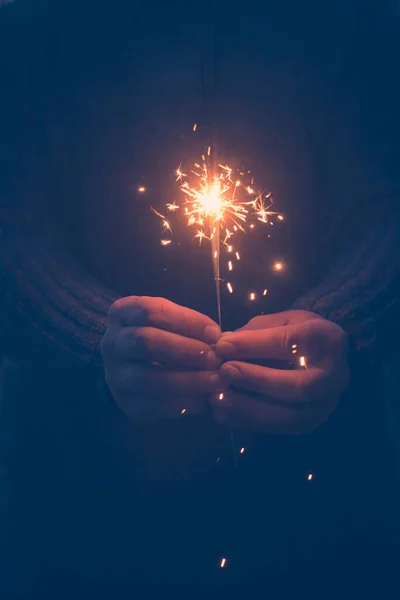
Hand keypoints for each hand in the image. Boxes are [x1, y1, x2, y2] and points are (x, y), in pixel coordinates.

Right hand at [101, 296, 222, 421]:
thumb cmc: (164, 336)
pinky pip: (154, 405)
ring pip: (147, 378)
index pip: (151, 311)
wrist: (139, 368)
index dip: (186, 321)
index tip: (215, 333)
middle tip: (217, 358)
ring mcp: (114, 375)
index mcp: (122, 313)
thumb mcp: (171, 321)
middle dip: (186, 350)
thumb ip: (191, 326)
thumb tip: (221, 340)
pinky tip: (207, 399)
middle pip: (145, 342)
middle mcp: (112, 343)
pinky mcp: (126, 403)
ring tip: (217, 380)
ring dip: (188, 380)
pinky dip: (184, 403)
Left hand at [210, 310, 349, 434]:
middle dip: (255, 380)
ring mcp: (325, 404)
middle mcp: (333, 375)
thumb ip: (255, 331)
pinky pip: (278, 429)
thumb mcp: (282, 320)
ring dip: (249, 408)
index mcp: (328, 339)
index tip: (222, 345)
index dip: (253, 345)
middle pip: (296, 386)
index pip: (289, 343)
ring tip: (218, 397)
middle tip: (224, 372)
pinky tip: (223, 414)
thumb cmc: (297, 333)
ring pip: (288, 416)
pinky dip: (248, 423)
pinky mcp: (311, 424)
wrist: (324, 357)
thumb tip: (223, 346)